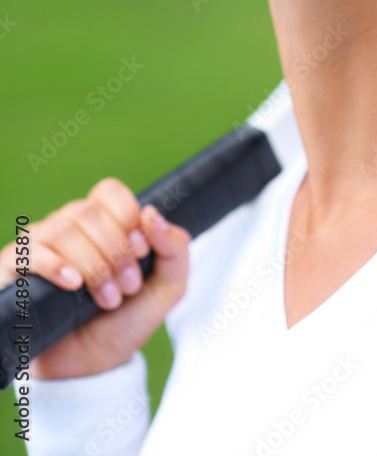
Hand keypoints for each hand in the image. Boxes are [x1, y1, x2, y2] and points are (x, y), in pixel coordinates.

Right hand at [0, 178, 190, 378]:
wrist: (87, 369)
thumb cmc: (122, 322)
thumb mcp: (164, 290)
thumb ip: (175, 251)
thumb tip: (152, 215)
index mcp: (102, 223)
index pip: (110, 193)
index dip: (129, 217)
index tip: (142, 253)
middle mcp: (68, 227)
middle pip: (90, 211)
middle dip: (116, 251)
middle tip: (128, 288)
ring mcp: (40, 245)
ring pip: (64, 230)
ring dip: (94, 265)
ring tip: (107, 299)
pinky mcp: (15, 268)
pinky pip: (32, 251)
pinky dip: (57, 266)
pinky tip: (74, 285)